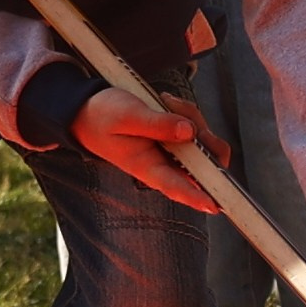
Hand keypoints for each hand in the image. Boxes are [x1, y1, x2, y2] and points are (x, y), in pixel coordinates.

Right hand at [67, 89, 226, 211]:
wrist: (89, 111)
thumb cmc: (104, 117)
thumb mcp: (128, 116)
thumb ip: (157, 125)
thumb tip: (190, 133)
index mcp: (148, 168)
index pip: (177, 187)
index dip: (198, 197)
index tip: (215, 205)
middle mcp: (166, 165)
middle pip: (204, 162)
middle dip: (201, 133)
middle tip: (172, 106)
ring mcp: (174, 154)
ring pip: (204, 142)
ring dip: (191, 117)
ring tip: (164, 101)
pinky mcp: (177, 141)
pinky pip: (196, 130)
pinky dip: (188, 114)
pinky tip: (167, 102)